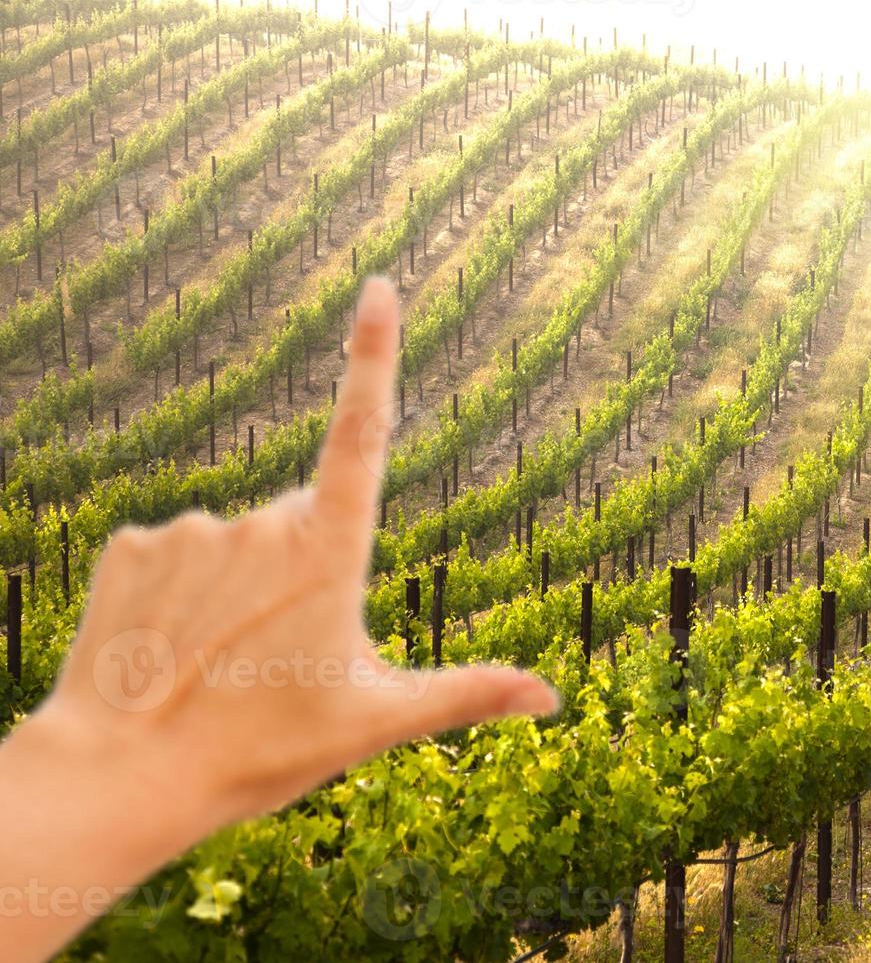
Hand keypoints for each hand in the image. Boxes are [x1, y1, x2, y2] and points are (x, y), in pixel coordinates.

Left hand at [0, 278, 557, 962]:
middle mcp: (260, 523)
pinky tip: (170, 649)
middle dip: (303, 575)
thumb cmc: (261, 750)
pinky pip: (173, 554)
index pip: (362, 434)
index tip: (379, 289)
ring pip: (237, 544)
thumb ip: (468, 693)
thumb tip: (551, 698)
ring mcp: (191, 529)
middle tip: (282, 660)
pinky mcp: (131, 546)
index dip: (374, 356)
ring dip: (239, 590)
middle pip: (301, 526)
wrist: (122, 778)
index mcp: (328, 552)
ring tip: (221, 666)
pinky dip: (179, 594)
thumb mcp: (377, 722)